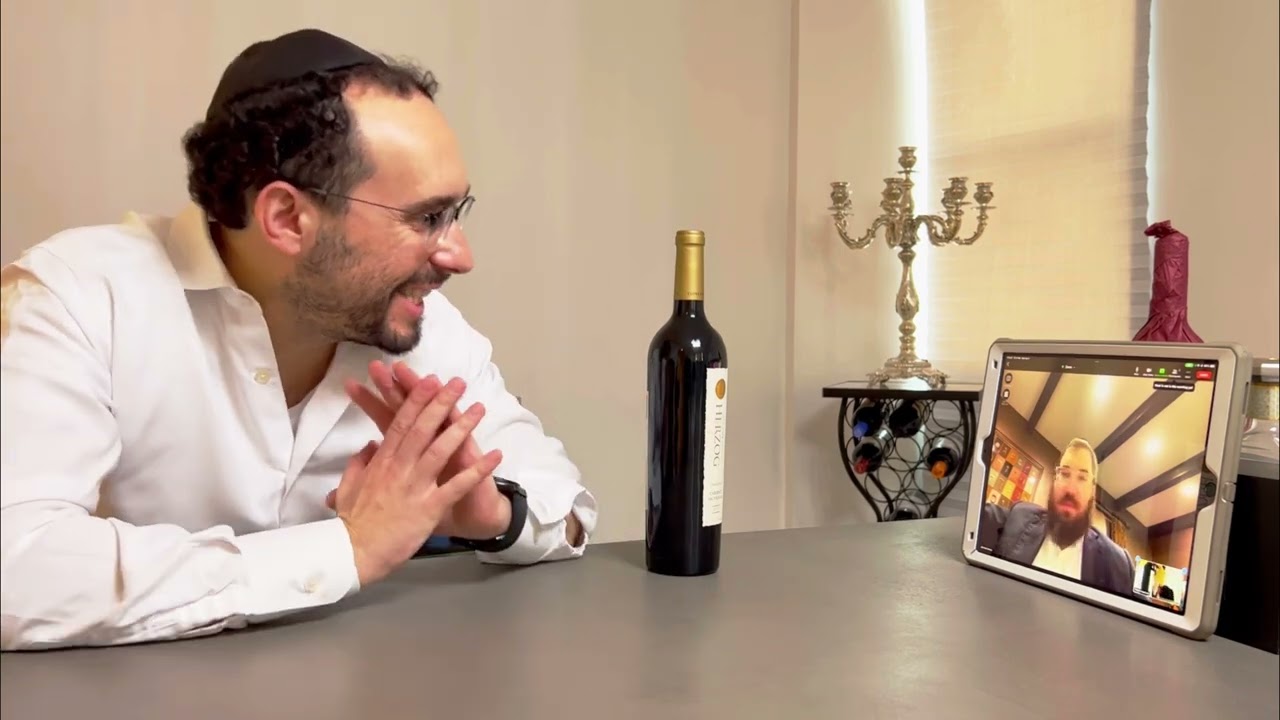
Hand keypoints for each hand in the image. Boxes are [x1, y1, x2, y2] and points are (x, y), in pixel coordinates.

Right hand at [335, 375, 502, 585]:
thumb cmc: (352, 523)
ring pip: (441, 449)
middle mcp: (400, 468)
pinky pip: (458, 486)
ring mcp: (415, 486)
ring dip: (462, 427)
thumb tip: (369, 446)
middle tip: (457, 382)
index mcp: (382, 462)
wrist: (353, 554)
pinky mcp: (429, 507)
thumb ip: (358, 463)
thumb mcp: (348, 487)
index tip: (428, 380)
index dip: (415, 399)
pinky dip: (478, 471)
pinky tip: (495, 456)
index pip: (400, 422)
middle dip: (440, 402)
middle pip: (422, 428)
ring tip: (480, 408)